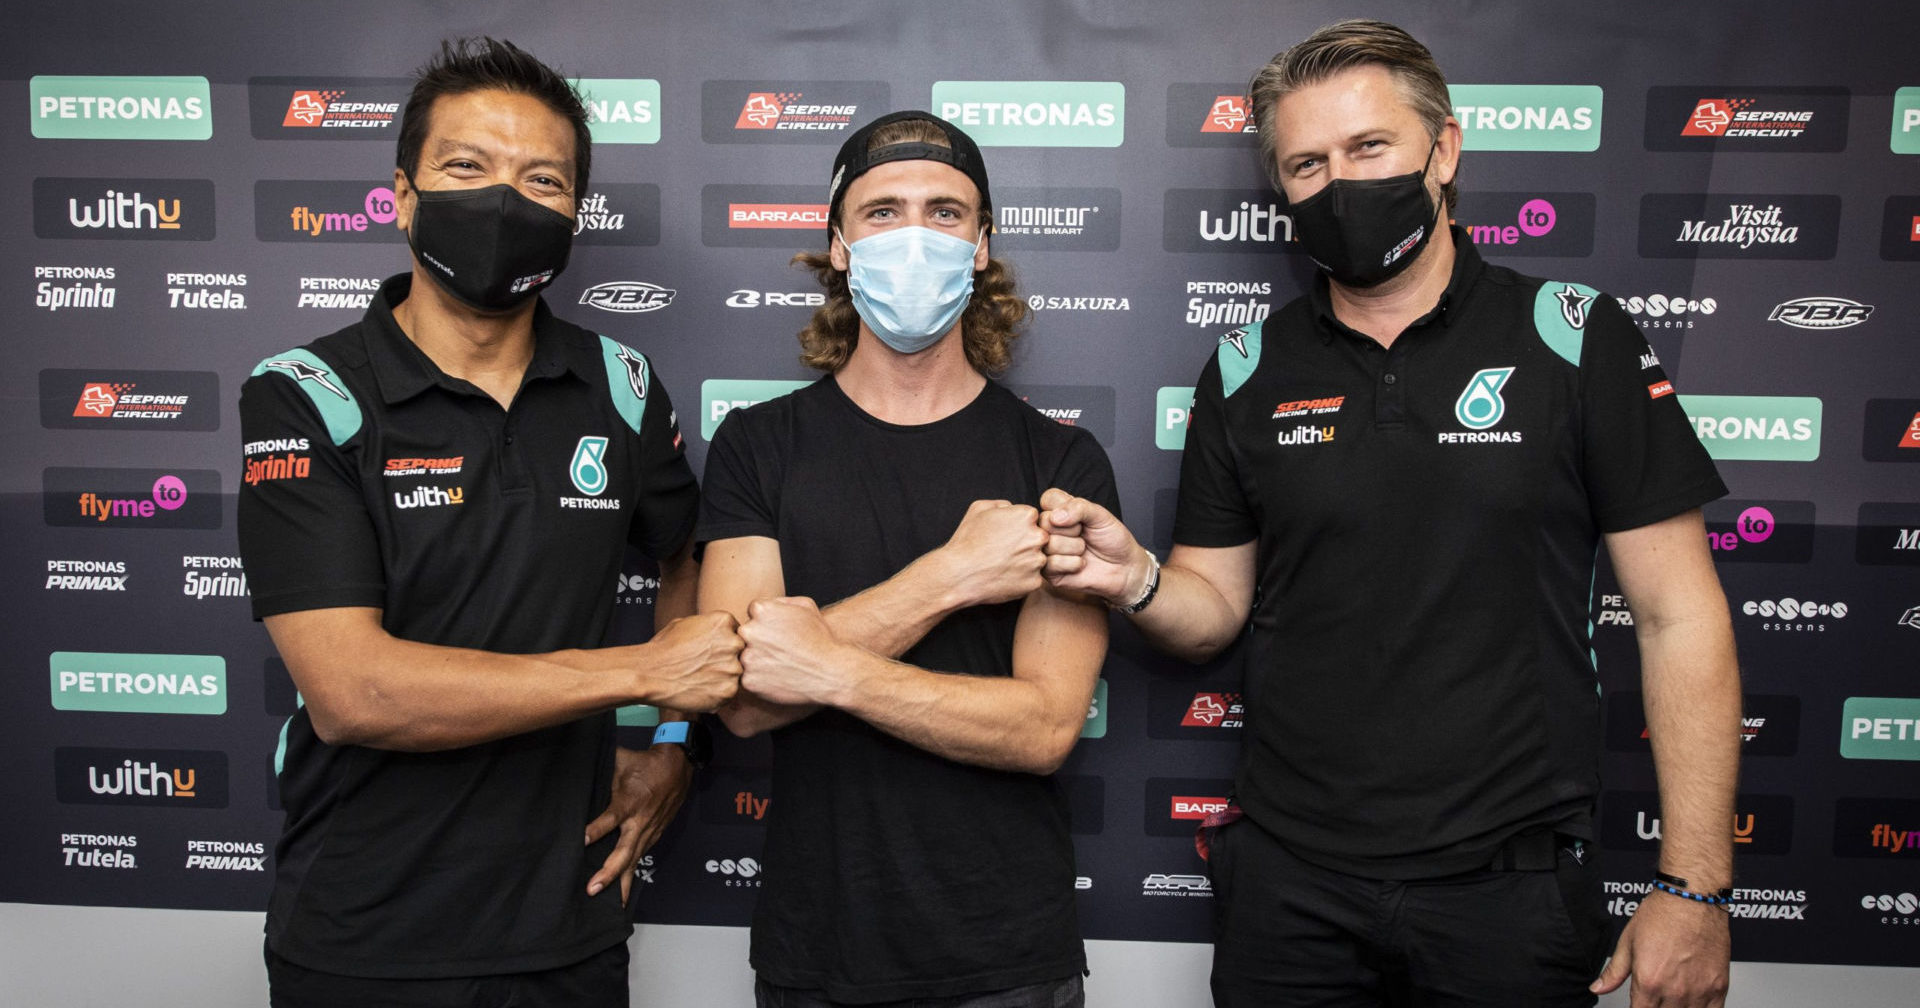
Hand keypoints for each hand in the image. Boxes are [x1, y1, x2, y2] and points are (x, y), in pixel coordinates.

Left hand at [584, 744, 690, 904]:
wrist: (678, 766)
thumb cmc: (645, 763)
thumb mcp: (620, 761)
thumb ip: (601, 769)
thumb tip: (579, 769)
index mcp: (630, 802)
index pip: (610, 819)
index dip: (596, 830)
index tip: (581, 841)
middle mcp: (640, 822)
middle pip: (624, 852)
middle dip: (609, 873)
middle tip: (593, 889)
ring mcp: (649, 831)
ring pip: (635, 861)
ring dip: (623, 882)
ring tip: (613, 905)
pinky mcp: (654, 835)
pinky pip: (641, 857)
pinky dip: (632, 875)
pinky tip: (624, 891)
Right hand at [645, 612, 743, 711]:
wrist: (649, 673)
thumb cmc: (663, 649)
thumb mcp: (687, 623)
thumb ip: (710, 626)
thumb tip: (720, 632)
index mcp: (724, 621)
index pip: (736, 632)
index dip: (723, 643)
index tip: (712, 650)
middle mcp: (733, 643)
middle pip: (740, 652)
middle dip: (726, 659)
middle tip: (706, 665)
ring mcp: (733, 668)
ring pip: (736, 673)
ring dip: (723, 677)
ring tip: (701, 678)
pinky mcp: (729, 691)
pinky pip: (730, 692)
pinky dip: (718, 693)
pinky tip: (701, 688)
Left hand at [739, 596, 852, 706]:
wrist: (831, 673)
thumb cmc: (821, 638)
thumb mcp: (807, 606)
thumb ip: (781, 601)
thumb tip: (765, 605)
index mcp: (761, 610)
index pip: (753, 614)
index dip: (768, 624)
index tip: (781, 634)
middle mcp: (749, 632)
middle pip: (744, 635)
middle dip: (759, 641)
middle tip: (779, 651)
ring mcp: (747, 658)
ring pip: (744, 657)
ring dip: (758, 661)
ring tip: (780, 666)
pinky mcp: (749, 681)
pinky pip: (748, 678)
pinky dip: (760, 680)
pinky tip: (778, 678)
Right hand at [936, 499, 1046, 607]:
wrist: (958, 575)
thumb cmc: (966, 540)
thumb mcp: (979, 508)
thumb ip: (1003, 504)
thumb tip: (1012, 509)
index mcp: (1026, 516)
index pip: (1034, 518)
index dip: (1019, 526)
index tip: (1006, 535)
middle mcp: (1037, 537)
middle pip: (1040, 538)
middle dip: (1026, 543)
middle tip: (1005, 551)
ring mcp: (1037, 561)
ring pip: (1038, 559)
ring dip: (1025, 562)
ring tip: (1002, 565)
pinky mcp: (1034, 582)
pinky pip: (1033, 578)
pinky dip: (1021, 579)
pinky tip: (1004, 577)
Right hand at [1039, 487, 1145, 604]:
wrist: (1124, 567)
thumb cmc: (1112, 539)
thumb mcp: (1100, 515)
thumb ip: (1079, 507)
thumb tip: (1055, 517)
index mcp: (1059, 511)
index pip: (1048, 499)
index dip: (1067, 508)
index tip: (1082, 518)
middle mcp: (1049, 530)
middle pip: (1045, 522)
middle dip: (1072, 529)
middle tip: (1084, 535)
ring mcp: (1047, 550)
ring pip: (1049, 543)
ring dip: (1074, 547)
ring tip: (1084, 550)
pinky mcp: (1049, 572)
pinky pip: (1052, 563)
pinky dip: (1073, 563)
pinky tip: (1081, 564)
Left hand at [1590, 889, 1730, 1006]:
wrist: (1692, 898)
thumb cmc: (1662, 914)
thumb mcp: (1627, 942)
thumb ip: (1613, 972)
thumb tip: (1598, 988)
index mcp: (1649, 981)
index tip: (1638, 1003)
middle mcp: (1675, 990)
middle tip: (1654, 998)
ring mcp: (1700, 991)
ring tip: (1671, 1000)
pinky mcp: (1719, 987)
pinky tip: (1692, 1004)